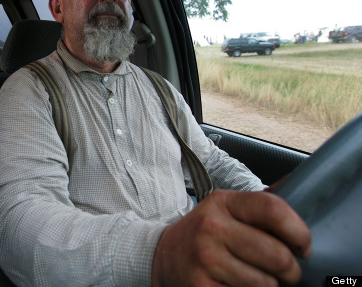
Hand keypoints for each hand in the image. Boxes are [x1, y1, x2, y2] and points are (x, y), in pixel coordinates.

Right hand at [152, 190, 310, 286]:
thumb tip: (301, 188)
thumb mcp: (225, 209)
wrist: (161, 256)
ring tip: (254, 277)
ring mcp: (205, 259)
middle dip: (290, 270)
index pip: (274, 210)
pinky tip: (237, 285)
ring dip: (269, 286)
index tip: (303, 246)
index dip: (299, 231)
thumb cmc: (203, 233)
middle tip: (285, 271)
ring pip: (266, 284)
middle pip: (277, 255)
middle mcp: (211, 227)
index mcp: (223, 202)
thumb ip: (260, 203)